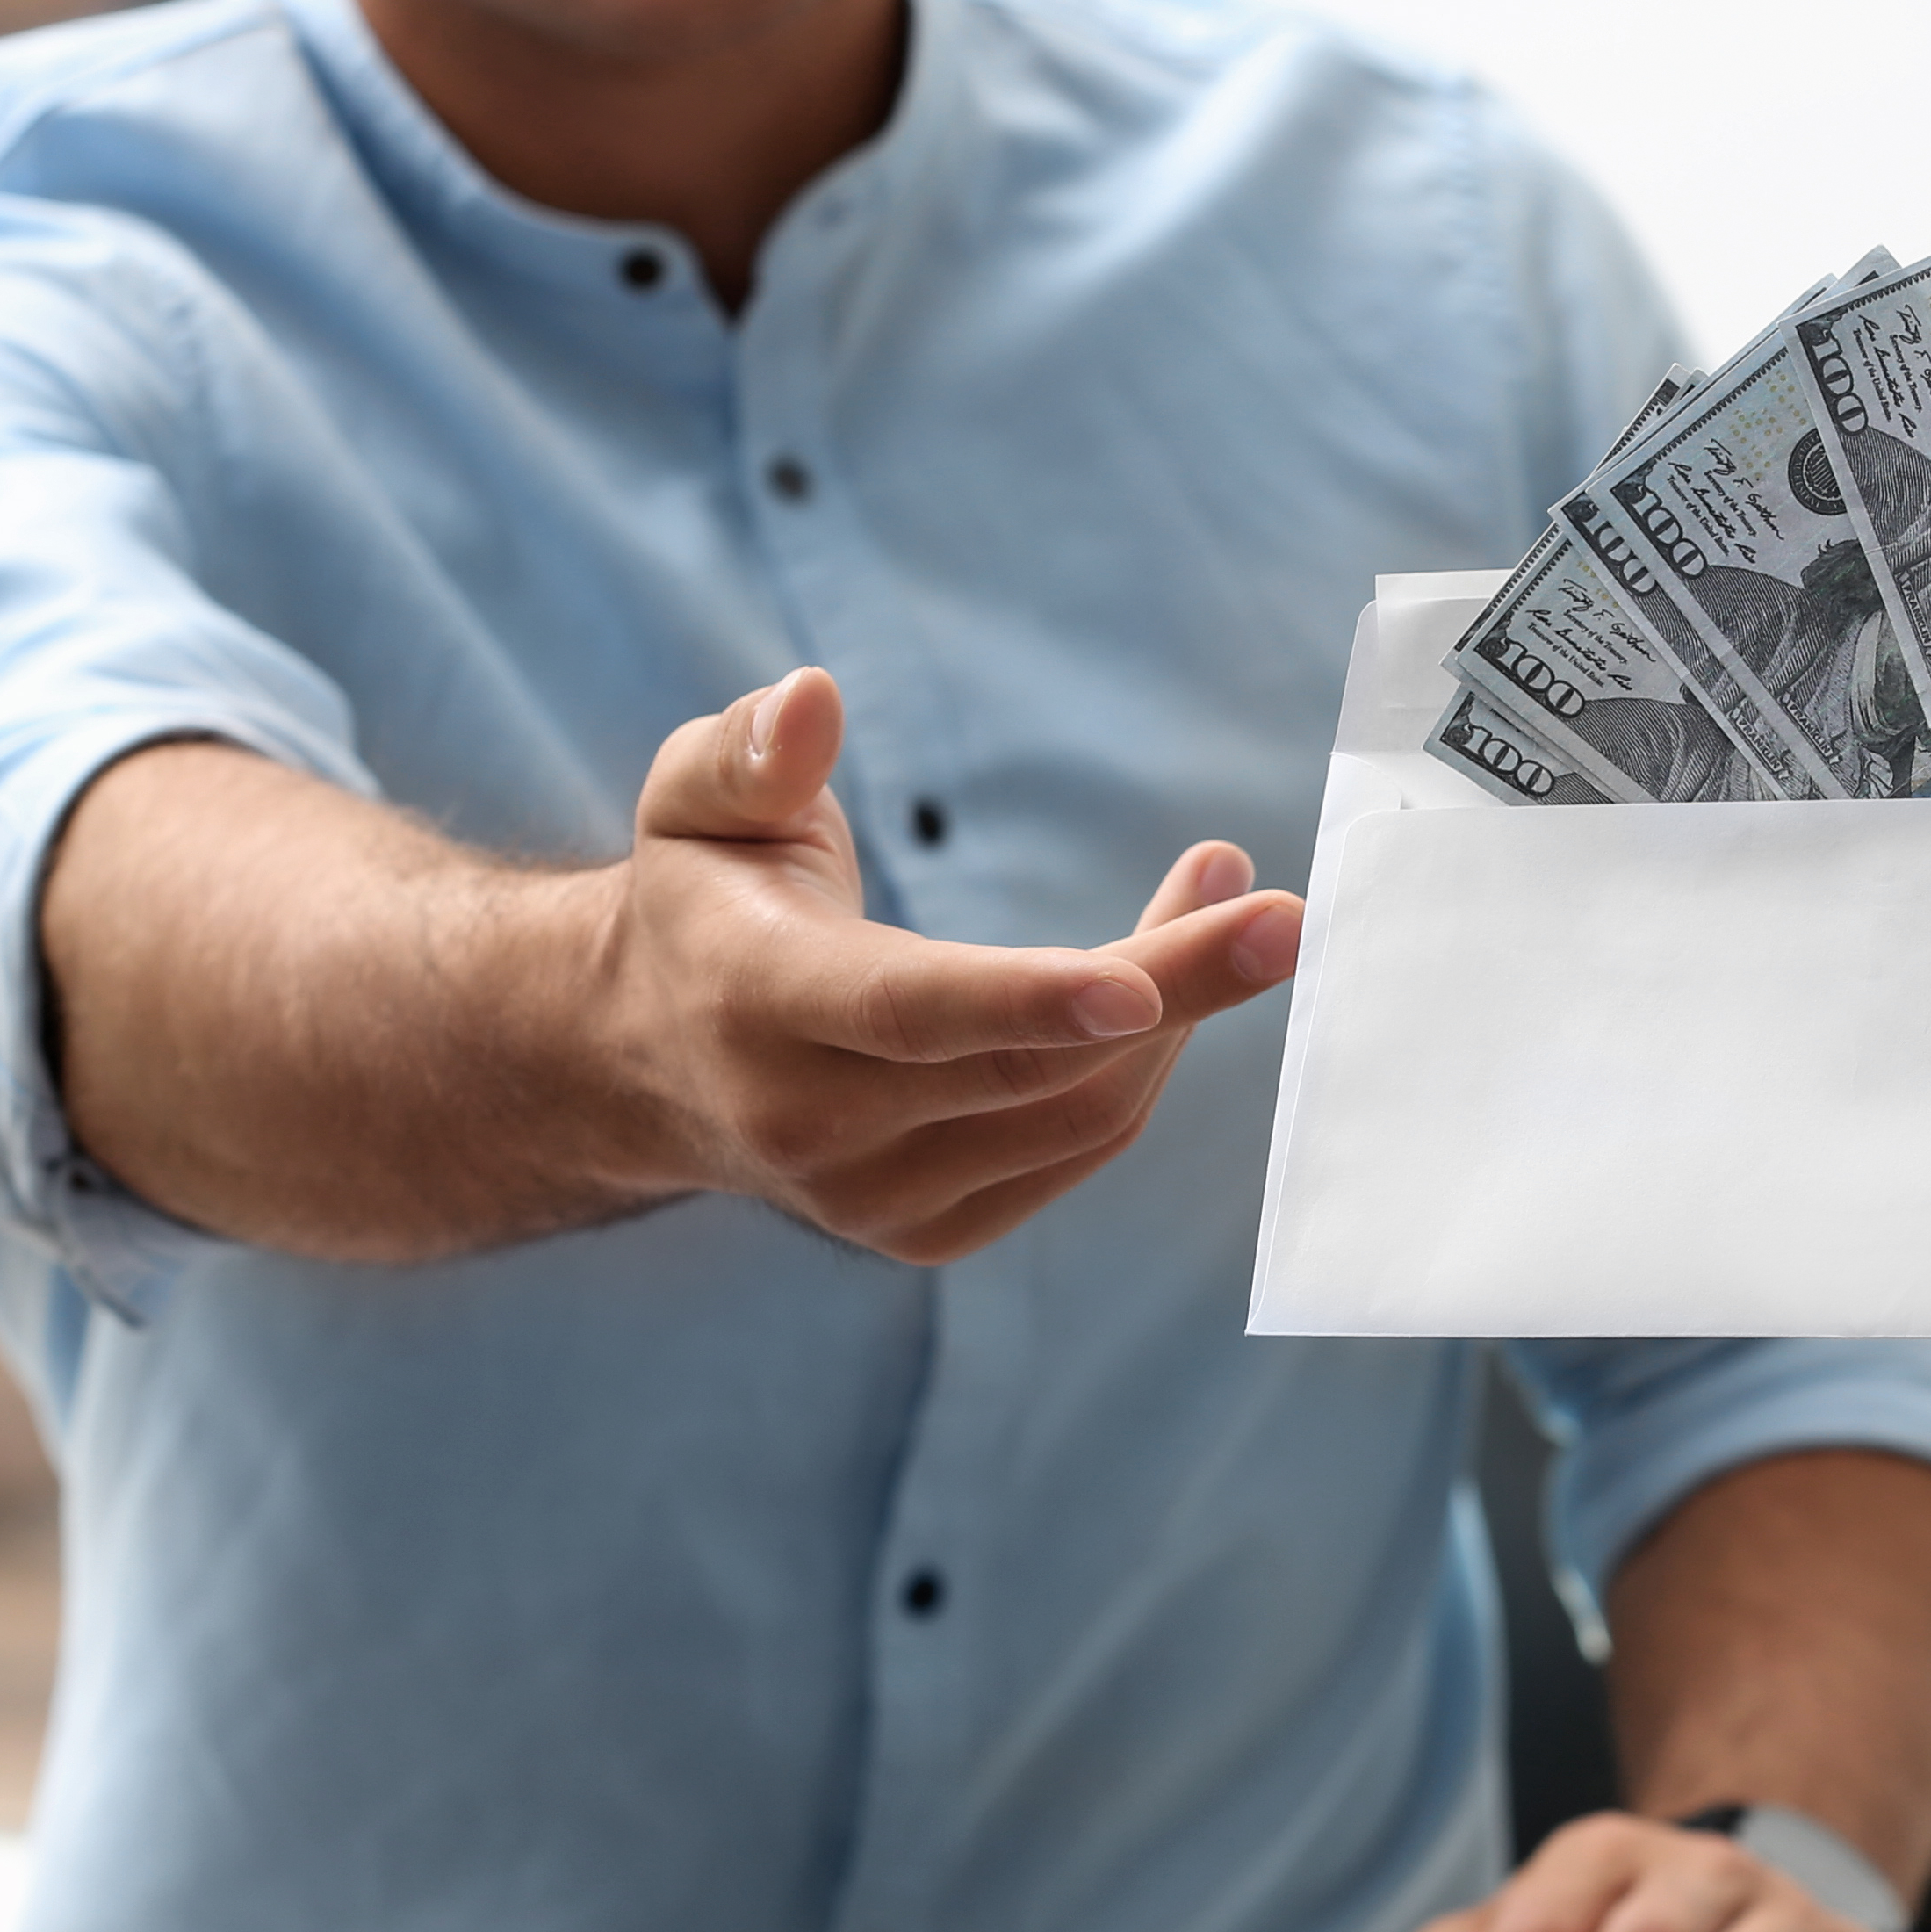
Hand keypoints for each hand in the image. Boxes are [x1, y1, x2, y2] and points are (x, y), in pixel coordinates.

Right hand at [595, 668, 1305, 1260]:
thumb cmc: (702, 897)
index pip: (908, 1012)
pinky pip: (1076, 1146)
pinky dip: (1140, 1064)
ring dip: (1176, 1011)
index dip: (1030, 997)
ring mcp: (870, 1197)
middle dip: (1178, 989)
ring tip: (1227, 901)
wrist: (648, 1059)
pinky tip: (1164, 985)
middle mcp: (808, 1122)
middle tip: (1282, 913)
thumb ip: (750, 751)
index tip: (1145, 974)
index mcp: (755, 1004)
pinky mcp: (924, 1232)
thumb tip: (816, 699)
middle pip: (1030, 1067)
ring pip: (1076, 1114)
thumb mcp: (693, 800)